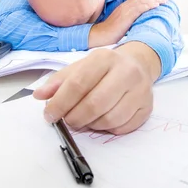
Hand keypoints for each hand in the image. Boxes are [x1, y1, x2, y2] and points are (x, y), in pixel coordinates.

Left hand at [32, 45, 154, 134]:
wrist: (138, 64)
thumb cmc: (103, 68)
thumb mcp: (79, 67)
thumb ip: (58, 81)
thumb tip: (39, 95)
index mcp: (104, 58)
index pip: (78, 84)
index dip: (60, 103)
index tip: (49, 115)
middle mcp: (125, 72)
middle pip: (94, 104)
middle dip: (75, 118)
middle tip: (67, 121)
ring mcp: (140, 90)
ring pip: (109, 119)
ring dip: (91, 125)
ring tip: (85, 119)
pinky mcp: (147, 107)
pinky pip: (122, 128)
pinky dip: (107, 129)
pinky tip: (101, 120)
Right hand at [89, 0, 166, 47]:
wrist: (101, 34)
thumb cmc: (110, 32)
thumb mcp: (121, 22)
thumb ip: (128, 18)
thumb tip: (137, 20)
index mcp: (123, 6)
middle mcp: (125, 6)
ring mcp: (125, 10)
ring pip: (142, 0)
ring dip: (154, 0)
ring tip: (163, 1)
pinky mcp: (126, 16)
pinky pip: (139, 8)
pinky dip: (149, 5)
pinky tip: (156, 5)